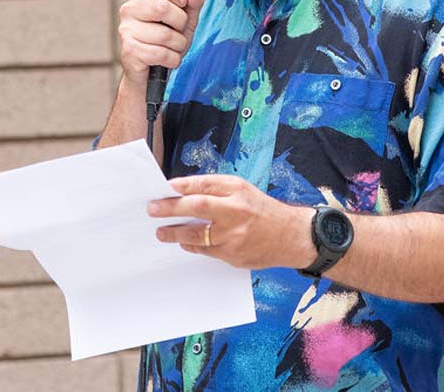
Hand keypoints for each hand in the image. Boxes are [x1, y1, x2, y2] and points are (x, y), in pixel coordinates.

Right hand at [117, 0, 203, 85]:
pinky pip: (161, 53)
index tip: (183, 2)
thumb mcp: (184, 21)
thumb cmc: (166, 42)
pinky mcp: (129, 50)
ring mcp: (126, 29)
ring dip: (178, 44)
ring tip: (173, 47)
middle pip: (162, 7)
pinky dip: (172, 59)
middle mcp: (129, 9)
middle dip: (180, 22)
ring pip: (164, 34)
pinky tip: (167, 59)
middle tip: (179, 30)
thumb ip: (192, 5)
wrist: (150, 72)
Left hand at [148, 175, 316, 270]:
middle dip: (171, 208)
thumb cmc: (262, 209)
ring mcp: (233, 238)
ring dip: (175, 233)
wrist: (290, 236)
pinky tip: (183, 242)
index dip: (182, 187)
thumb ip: (214, 188)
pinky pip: (206, 251)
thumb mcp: (242, 189)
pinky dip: (192, 246)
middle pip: (196, 208)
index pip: (203, 187)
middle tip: (153, 209)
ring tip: (161, 232)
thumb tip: (183, 189)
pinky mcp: (233, 257)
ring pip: (196, 235)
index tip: (165, 188)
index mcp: (237, 193)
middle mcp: (235, 213)